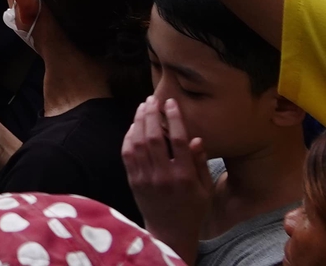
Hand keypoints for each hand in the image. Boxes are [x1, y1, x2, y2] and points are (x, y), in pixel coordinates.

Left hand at [123, 96, 213, 265]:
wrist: (169, 233)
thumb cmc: (192, 210)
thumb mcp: (205, 190)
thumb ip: (200, 164)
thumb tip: (196, 139)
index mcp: (185, 177)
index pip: (180, 141)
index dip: (175, 119)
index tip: (172, 103)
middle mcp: (164, 176)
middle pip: (154, 138)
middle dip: (152, 114)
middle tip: (153, 99)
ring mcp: (145, 178)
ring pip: (138, 143)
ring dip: (139, 121)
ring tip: (143, 106)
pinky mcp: (133, 180)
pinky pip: (127, 153)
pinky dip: (129, 137)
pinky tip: (134, 126)